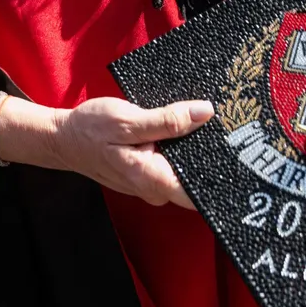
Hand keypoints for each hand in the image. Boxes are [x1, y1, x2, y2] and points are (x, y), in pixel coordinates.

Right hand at [49, 98, 213, 209]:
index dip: (223, 176)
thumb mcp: (128, 119)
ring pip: (187, 171)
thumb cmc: (90, 129)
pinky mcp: (149, 176)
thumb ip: (167, 120)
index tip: (242, 155)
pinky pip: (174, 167)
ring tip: (206, 120)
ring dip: (195, 148)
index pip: (200, 193)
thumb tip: (205, 113)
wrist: (63, 139)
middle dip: (212, 154)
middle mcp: (155, 190)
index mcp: (152, 180)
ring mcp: (152, 186)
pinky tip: (185, 128)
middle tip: (226, 125)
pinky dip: (180, 148)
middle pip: (198, 179)